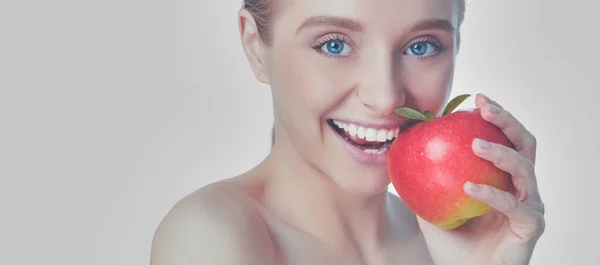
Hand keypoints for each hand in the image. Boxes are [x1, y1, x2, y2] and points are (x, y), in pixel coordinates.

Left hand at [417, 93, 545, 264]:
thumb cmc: (450, 240)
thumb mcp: (429, 202)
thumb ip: (422, 175)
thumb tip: (397, 141)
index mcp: (502, 176)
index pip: (505, 137)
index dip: (495, 116)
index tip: (475, 98)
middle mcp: (521, 187)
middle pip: (524, 144)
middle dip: (506, 121)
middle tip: (484, 108)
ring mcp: (528, 206)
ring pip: (526, 170)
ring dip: (501, 153)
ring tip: (475, 145)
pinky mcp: (529, 228)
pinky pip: (515, 207)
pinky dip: (492, 194)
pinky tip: (469, 187)